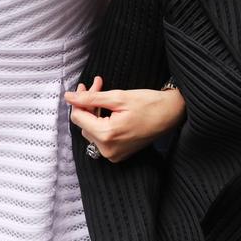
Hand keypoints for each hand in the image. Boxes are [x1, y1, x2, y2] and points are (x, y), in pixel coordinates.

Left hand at [66, 76, 186, 161]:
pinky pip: (102, 138)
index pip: (78, 118)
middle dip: (89, 104)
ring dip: (95, 113)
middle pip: (85, 124)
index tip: (84, 86)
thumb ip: (91, 98)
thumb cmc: (149, 104)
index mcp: (107, 135)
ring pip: (92, 131)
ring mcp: (113, 154)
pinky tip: (109, 111)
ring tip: (105, 96)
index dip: (79, 101)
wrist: (171, 114)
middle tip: (98, 85)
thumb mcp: (118, 97)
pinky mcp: (119, 154)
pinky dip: (102, 124)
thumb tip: (69, 97)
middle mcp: (108, 150)